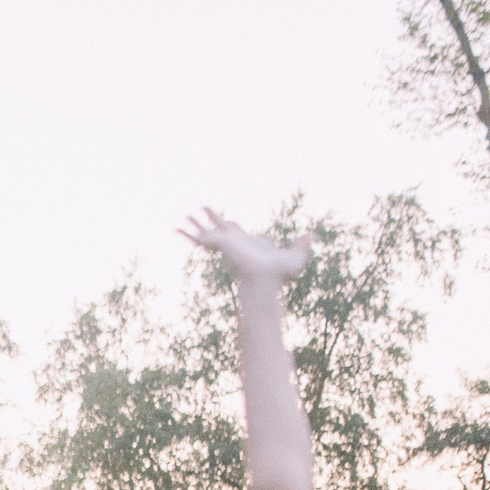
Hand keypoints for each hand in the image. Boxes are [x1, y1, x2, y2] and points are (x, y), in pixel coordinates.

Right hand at [178, 208, 311, 283]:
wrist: (264, 279)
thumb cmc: (279, 273)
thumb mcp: (295, 255)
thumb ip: (303, 245)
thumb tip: (313, 235)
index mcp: (248, 244)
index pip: (237, 232)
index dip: (232, 226)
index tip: (227, 221)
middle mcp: (235, 243)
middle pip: (220, 228)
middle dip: (211, 219)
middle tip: (203, 210)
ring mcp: (225, 244)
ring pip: (206, 232)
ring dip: (194, 225)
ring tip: (183, 218)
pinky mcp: (218, 244)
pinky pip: (199, 237)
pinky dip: (186, 233)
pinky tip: (176, 227)